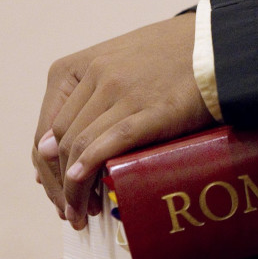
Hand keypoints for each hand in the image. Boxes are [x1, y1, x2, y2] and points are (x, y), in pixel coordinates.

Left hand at [32, 12, 213, 228]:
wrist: (213, 45)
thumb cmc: (164, 59)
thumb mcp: (109, 69)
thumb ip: (79, 104)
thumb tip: (44, 152)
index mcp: (73, 69)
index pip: (46, 130)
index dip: (47, 169)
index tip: (56, 193)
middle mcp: (93, 76)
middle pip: (60, 143)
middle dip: (60, 185)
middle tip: (71, 212)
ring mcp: (121, 91)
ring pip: (81, 146)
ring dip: (76, 187)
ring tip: (82, 213)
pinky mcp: (152, 108)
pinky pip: (112, 141)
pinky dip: (91, 165)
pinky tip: (85, 185)